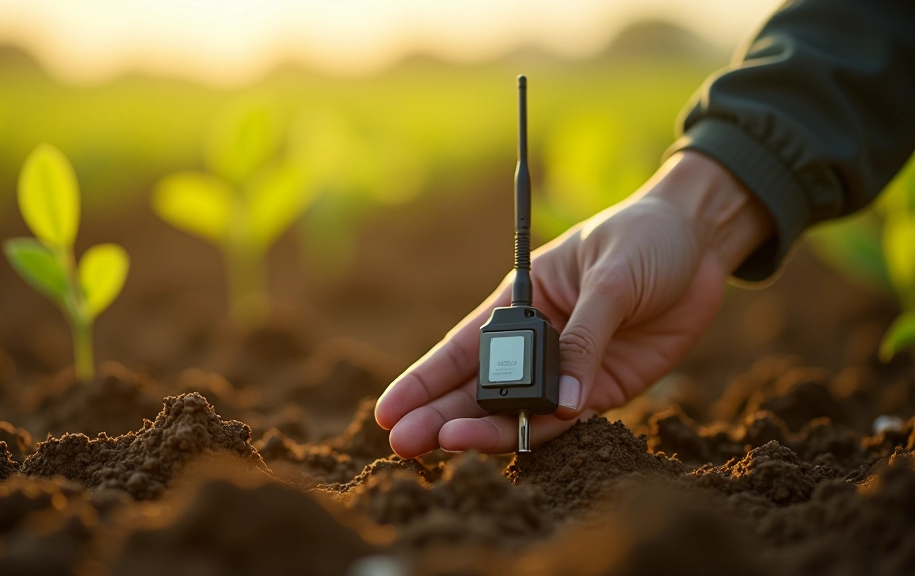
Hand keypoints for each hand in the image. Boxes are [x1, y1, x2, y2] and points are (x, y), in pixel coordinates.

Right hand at [375, 151, 773, 456]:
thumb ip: (584, 339)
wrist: (701, 241)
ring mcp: (569, 369)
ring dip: (486, 431)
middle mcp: (536, 341)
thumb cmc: (643, 238)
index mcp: (521, 301)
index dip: (423, 380)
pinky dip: (548, 429)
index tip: (388, 411)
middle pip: (479, 387)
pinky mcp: (605, 388)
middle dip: (440, 416)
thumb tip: (562, 402)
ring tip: (449, 446)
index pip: (461, 347)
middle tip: (405, 446)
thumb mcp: (610, 278)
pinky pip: (569, 418)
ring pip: (519, 410)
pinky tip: (523, 436)